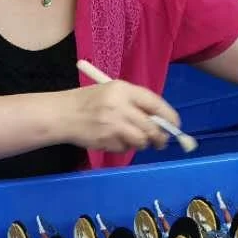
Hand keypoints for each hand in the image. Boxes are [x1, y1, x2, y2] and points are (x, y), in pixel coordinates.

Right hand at [65, 80, 181, 152]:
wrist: (61, 114)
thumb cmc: (88, 102)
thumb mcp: (112, 93)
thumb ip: (135, 104)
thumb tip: (160, 121)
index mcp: (123, 90)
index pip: (155, 103)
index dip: (169, 116)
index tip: (176, 125)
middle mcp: (120, 106)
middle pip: (152, 127)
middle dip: (160, 137)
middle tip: (161, 142)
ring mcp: (113, 124)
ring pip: (141, 140)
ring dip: (142, 143)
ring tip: (134, 140)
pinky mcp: (106, 140)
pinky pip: (125, 148)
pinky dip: (124, 147)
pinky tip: (114, 140)